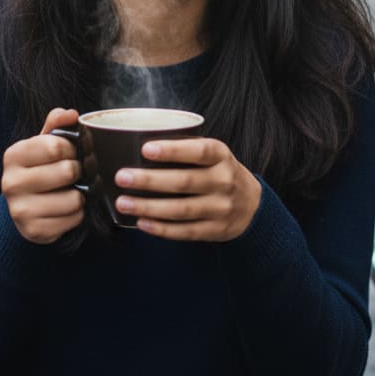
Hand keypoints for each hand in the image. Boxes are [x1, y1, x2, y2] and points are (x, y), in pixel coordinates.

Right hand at [1, 108, 85, 244]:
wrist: (22, 208)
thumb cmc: (37, 170)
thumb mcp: (42, 145)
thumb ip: (56, 126)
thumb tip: (70, 114)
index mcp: (13, 155)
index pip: (55, 146)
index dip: (71, 149)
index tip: (70, 153)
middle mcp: (11, 183)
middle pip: (67, 171)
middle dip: (78, 171)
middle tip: (74, 173)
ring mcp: (20, 209)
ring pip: (73, 198)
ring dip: (80, 195)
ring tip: (71, 191)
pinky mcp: (34, 230)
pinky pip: (73, 219)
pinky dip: (77, 214)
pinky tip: (66, 209)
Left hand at [114, 138, 261, 241]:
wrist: (252, 205)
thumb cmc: (218, 171)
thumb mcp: (212, 154)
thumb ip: (185, 149)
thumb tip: (135, 143)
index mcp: (221, 156)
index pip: (198, 151)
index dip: (172, 150)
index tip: (145, 149)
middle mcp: (224, 181)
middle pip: (184, 181)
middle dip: (149, 180)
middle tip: (122, 177)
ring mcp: (221, 208)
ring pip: (181, 209)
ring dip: (148, 207)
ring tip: (123, 203)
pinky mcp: (215, 230)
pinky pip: (185, 231)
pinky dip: (161, 228)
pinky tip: (141, 223)